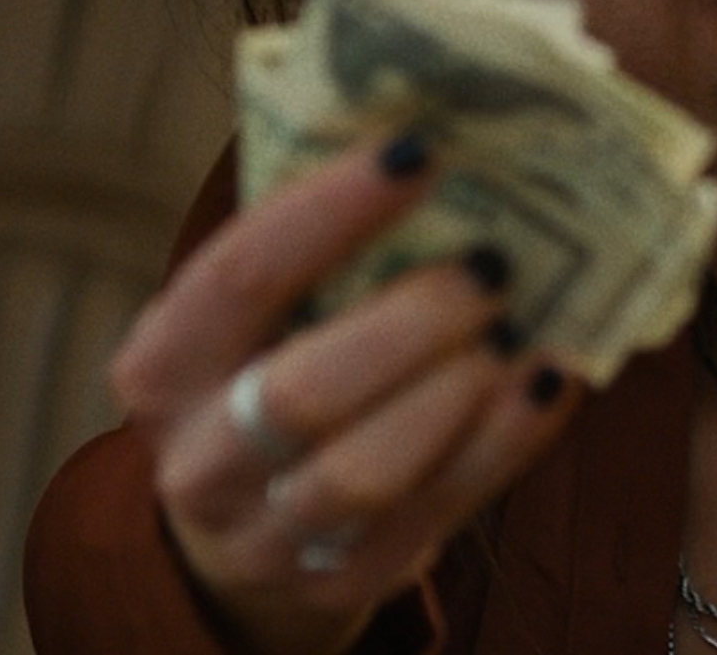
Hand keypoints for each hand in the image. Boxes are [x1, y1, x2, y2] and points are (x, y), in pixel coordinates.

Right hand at [106, 136, 580, 654]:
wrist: (246, 538)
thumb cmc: (270, 379)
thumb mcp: (255, 323)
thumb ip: (316, 251)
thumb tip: (439, 137)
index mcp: (165, 362)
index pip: (240, 272)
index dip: (331, 209)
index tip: (420, 152)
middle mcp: (200, 456)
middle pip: (304, 390)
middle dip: (411, 321)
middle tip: (491, 266)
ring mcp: (266, 533)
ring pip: (364, 471)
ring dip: (454, 393)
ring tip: (516, 330)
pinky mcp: (343, 579)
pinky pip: (434, 514)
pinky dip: (504, 443)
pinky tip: (551, 379)